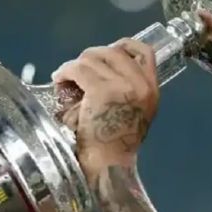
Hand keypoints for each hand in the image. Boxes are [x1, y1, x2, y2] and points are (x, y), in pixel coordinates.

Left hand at [52, 38, 158, 169]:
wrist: (109, 166)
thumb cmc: (115, 146)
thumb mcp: (133, 114)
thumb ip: (128, 91)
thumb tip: (103, 71)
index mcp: (151, 90)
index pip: (145, 53)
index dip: (125, 45)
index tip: (108, 49)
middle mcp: (140, 85)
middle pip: (114, 51)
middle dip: (92, 55)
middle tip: (78, 68)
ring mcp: (121, 86)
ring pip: (92, 58)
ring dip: (75, 65)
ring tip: (65, 76)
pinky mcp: (101, 91)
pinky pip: (78, 70)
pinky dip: (65, 71)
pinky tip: (59, 79)